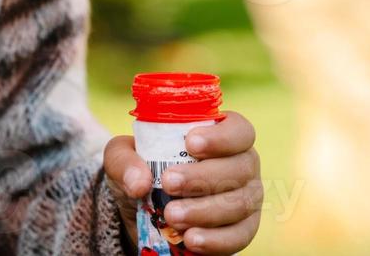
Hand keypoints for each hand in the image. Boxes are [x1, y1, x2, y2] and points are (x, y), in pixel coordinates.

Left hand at [103, 110, 261, 254]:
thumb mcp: (122, 157)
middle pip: (240, 168)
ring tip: (172, 215)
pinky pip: (240, 236)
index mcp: (221, 136)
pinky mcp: (243, 229)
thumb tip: (140, 182)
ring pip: (240, 204)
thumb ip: (124, 160)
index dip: (221, 137)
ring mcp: (246, 198)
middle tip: (169, 183)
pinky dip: (215, 239)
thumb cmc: (141, 170)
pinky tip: (191, 239)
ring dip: (205, 211)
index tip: (190, 144)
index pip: (239, 130)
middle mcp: (242, 164)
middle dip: (203, 177)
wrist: (142, 212)